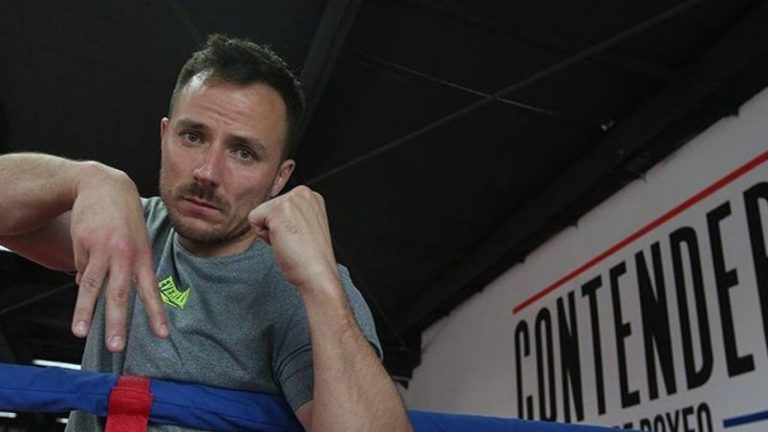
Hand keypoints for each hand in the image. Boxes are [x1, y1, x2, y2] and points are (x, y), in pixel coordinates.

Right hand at [69, 163, 167, 351]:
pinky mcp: (84, 244)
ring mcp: (104, 250)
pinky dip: (80, 277)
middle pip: (121, 294)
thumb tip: (101, 291)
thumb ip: (124, 268)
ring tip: (81, 333)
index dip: (156, 314)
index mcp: (143, 257)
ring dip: (86, 312)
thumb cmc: (122, 218)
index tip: (162, 335)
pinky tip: (82, 274)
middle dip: (118, 322)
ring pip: (94, 286)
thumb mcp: (134, 241)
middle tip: (117, 346)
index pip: (151, 291)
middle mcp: (126, 256)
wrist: (104, 185)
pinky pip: (80, 268)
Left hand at [247, 186, 339, 291]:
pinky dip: (264, 236)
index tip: (299, 236)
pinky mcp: (278, 209)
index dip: (283, 225)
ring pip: (261, 213)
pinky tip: (283, 241)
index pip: (278, 205)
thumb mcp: (304, 226)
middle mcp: (303, 193)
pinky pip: (253, 219)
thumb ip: (291, 215)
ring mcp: (291, 199)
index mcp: (310, 196)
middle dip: (275, 227)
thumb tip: (273, 216)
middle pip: (268, 207)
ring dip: (270, 231)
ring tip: (290, 241)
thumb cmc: (311, 258)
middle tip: (294, 240)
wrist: (317, 273)